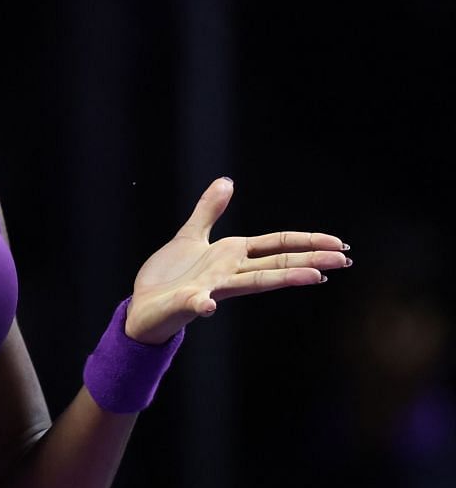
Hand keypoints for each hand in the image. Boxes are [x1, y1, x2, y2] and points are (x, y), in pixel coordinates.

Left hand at [125, 177, 350, 343]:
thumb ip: (209, 210)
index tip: (339, 244)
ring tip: (315, 277)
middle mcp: (229, 274)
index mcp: (232, 256)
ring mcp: (210, 288)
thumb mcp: (190, 236)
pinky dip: (203, 304)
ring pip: (253, 282)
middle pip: (276, 264)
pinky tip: (210, 306)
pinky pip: (196, 303)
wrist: (143, 306)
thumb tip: (226, 181)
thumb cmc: (169, 276)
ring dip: (283, 278)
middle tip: (345, 261)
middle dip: (311, 261)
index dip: (306, 242)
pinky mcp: (186, 302)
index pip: (277, 246)